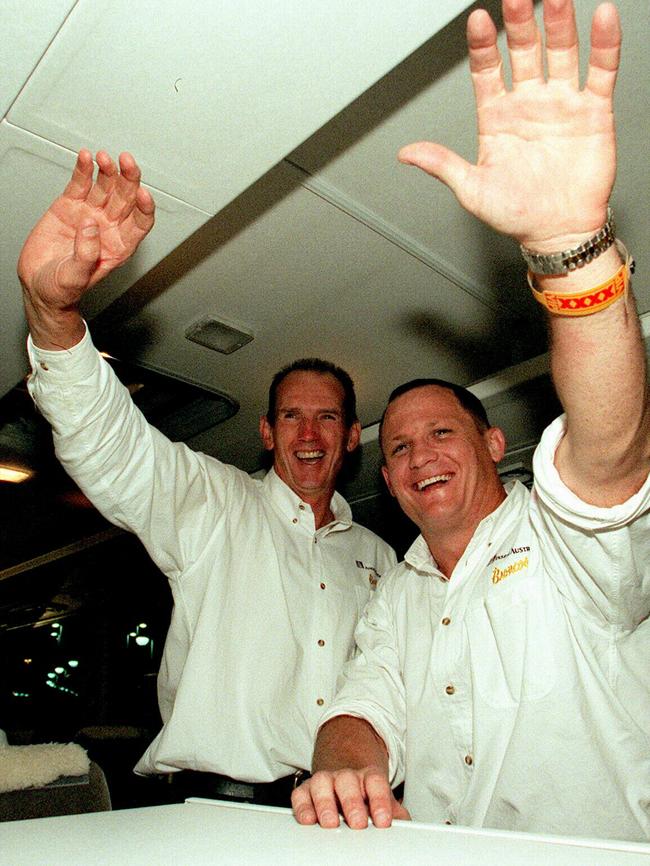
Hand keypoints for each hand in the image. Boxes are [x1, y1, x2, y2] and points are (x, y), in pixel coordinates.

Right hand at [18, 149, 154, 345]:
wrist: (39, 286)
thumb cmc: (62, 289)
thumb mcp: (74, 279)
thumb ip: (86, 254)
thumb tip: (91, 225)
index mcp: (119, 247)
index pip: (141, 223)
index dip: (145, 208)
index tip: (143, 194)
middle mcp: (108, 228)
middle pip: (125, 199)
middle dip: (128, 179)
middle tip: (126, 162)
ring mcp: (90, 214)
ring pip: (105, 187)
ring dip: (107, 170)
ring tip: (104, 158)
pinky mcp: (70, 207)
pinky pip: (80, 184)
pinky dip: (84, 170)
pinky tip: (86, 158)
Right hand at [291, 767, 409, 829]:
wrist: (345, 767)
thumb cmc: (365, 790)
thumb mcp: (382, 797)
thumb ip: (394, 811)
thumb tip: (406, 827)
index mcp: (367, 776)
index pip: (375, 782)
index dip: (380, 800)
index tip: (383, 821)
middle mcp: (345, 775)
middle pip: (347, 781)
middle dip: (352, 802)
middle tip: (358, 823)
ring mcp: (324, 780)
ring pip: (322, 783)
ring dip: (325, 803)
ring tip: (331, 823)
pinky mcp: (306, 790)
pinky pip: (300, 794)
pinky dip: (302, 806)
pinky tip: (308, 820)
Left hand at [398, 0, 619, 250]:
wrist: (558, 234)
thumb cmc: (516, 215)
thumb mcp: (471, 191)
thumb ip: (442, 165)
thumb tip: (407, 153)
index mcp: (497, 118)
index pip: (487, 70)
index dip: (482, 45)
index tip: (477, 20)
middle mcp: (528, 105)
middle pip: (524, 52)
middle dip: (520, 23)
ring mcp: (561, 105)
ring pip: (560, 52)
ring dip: (558, 24)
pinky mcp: (593, 112)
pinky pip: (600, 72)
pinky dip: (603, 45)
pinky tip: (600, 18)